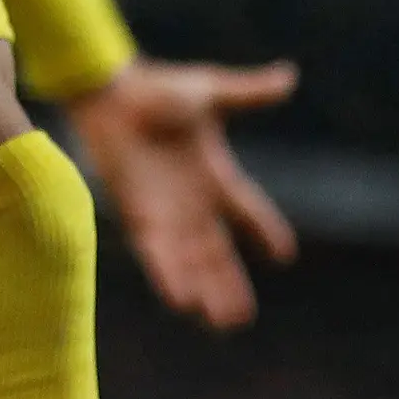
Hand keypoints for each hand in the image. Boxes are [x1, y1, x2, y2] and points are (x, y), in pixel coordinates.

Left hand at [64, 59, 298, 329]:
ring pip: (191, 261)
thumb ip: (250, 92)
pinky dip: (170, 276)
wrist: (108, 89)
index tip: (284, 255)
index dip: (265, 231)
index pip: (247, 209)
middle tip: (244, 317)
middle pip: (217, 251)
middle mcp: (191, 201)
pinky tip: (182, 302)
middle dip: (230, 283)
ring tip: (222, 323)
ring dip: (206, 290)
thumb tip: (290, 75)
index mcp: (214, 173)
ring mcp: (165, 211)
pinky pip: (158, 253)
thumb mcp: (209, 92)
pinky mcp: (137, 213)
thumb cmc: (154, 88)